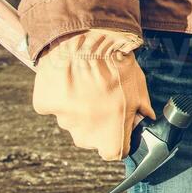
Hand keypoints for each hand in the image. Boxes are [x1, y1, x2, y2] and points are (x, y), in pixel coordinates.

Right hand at [31, 28, 154, 161]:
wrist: (87, 40)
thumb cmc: (118, 65)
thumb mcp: (139, 88)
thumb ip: (141, 110)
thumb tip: (146, 119)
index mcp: (111, 137)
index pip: (115, 152)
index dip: (119, 138)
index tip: (120, 126)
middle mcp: (84, 136)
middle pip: (91, 138)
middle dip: (98, 123)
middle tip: (104, 97)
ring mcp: (62, 120)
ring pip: (72, 121)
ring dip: (79, 108)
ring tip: (88, 83)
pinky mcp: (45, 105)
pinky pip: (54, 105)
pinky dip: (60, 96)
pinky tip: (69, 79)